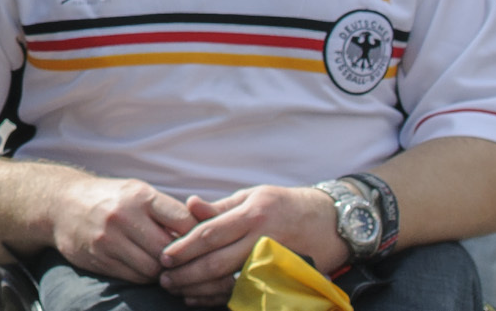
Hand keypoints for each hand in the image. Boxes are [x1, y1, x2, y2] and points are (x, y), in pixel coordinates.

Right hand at [46, 173, 195, 283]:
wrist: (61, 203)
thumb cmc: (110, 199)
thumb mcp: (138, 192)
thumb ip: (167, 211)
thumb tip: (204, 235)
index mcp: (140, 196)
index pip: (184, 221)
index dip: (197, 235)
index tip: (200, 242)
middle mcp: (124, 216)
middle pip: (169, 250)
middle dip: (179, 259)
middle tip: (185, 261)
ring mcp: (109, 238)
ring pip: (153, 268)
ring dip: (162, 271)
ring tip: (164, 266)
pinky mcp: (99, 258)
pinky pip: (135, 277)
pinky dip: (145, 277)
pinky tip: (144, 267)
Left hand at [157, 184, 346, 301]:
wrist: (331, 223)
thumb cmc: (285, 205)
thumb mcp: (253, 196)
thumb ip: (220, 207)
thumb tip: (189, 205)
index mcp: (252, 215)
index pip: (211, 234)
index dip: (185, 247)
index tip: (164, 256)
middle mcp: (262, 240)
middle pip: (217, 262)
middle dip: (187, 273)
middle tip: (164, 279)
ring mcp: (273, 263)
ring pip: (230, 282)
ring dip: (201, 289)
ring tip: (178, 290)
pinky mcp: (281, 279)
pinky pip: (247, 293)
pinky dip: (222, 298)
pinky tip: (202, 298)